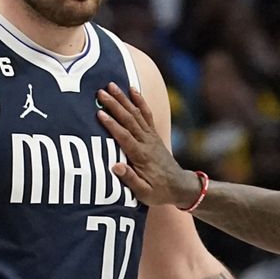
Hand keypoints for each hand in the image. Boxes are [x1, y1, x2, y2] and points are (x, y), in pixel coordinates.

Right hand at [96, 83, 202, 206]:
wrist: (180, 187)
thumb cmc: (159, 192)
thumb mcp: (144, 193)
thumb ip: (130, 180)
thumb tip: (115, 166)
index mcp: (141, 156)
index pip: (124, 137)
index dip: (112, 125)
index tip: (99, 113)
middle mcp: (147, 142)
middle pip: (129, 120)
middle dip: (114, 105)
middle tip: (100, 92)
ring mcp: (151, 137)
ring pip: (136, 113)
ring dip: (124, 98)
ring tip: (111, 85)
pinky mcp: (153, 134)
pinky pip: (146, 114)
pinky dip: (139, 101)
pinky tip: (132, 90)